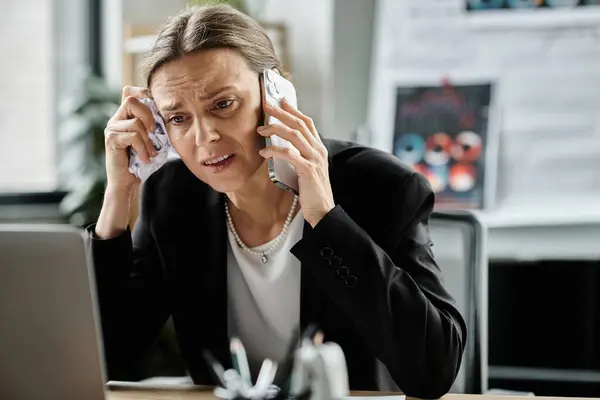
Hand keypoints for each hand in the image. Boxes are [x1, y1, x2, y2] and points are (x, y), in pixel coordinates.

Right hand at [104, 86, 156, 192]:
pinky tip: (145, 158)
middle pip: (131, 100)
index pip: (129, 91)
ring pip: (135, 122)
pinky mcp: (111, 140)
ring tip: (151, 152)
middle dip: (148, 115)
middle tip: (155, 132)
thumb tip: (168, 113)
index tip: (156, 108)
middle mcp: (116, 119)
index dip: (143, 92)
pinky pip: (132, 137)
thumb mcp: (152, 139)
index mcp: (125, 116)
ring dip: (148, 139)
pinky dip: (143, 148)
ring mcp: (112, 128)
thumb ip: (155, 125)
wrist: (128, 181)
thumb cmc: (142, 161)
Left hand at [257, 99, 334, 227]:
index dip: (294, 110)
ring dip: (275, 129)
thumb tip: (281, 146)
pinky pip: (288, 154)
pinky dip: (274, 150)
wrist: (323, 212)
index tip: (281, 100)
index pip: (307, 122)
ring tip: (260, 129)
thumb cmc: (312, 193)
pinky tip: (264, 152)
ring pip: (293, 135)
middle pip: (299, 124)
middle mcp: (319, 151)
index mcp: (319, 149)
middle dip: (281, 113)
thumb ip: (299, 156)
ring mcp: (314, 159)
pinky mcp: (307, 170)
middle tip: (267, 105)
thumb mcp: (307, 170)